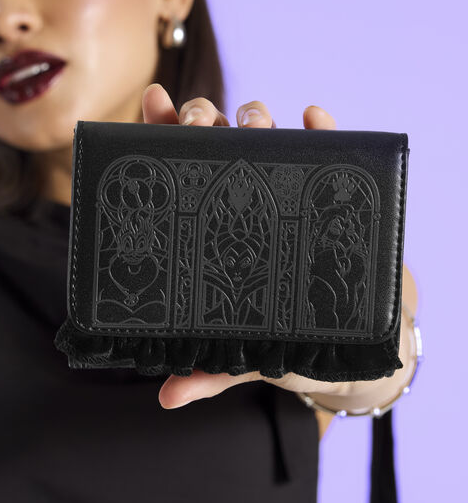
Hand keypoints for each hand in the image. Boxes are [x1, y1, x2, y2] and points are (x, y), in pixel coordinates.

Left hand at [140, 83, 346, 409]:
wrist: (351, 346)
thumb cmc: (287, 343)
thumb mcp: (244, 356)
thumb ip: (207, 371)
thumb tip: (168, 397)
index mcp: (208, 225)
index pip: (176, 171)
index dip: (159, 133)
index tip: (151, 105)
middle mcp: (241, 196)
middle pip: (212, 142)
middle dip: (201, 120)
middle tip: (199, 124)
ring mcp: (283, 189)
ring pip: (260, 134)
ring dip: (252, 118)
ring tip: (250, 123)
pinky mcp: (327, 194)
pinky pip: (324, 148)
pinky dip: (318, 127)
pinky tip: (311, 116)